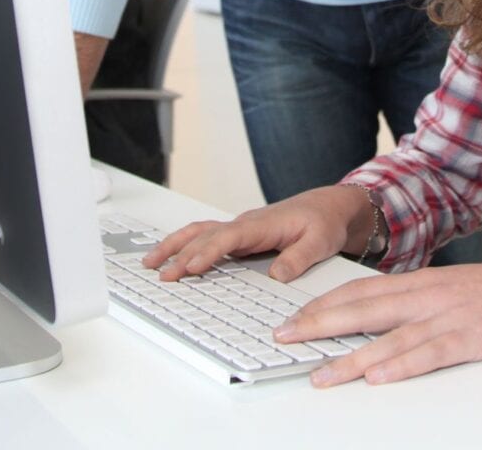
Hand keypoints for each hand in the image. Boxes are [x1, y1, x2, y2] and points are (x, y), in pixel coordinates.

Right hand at [144, 186, 367, 282]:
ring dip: (174, 245)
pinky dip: (185, 244)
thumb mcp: (320, 242)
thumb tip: (277, 276)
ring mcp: (240, 228)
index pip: (227, 237)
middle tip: (161, 274)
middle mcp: (245, 223)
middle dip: (180, 254)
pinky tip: (172, 256)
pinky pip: (206, 237)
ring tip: (150, 262)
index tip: (191, 267)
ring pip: (199, 233)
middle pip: (204, 236)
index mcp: (261, 224)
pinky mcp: (240, 235)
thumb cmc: (325, 222)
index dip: (208, 252)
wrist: (331, 207)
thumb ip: (299, 259)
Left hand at [279, 258, 481, 387]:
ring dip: (352, 357)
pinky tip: (380, 375)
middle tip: (284, 338)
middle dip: (320, 324)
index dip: (323, 304)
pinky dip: (403, 364)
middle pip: (364, 309)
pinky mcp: (475, 337)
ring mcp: (451, 315)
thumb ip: (416, 302)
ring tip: (321, 375)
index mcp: (422, 282)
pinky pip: (433, 353)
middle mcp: (429, 294)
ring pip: (391, 336)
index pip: (360, 291)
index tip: (291, 318)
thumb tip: (377, 320)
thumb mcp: (452, 289)